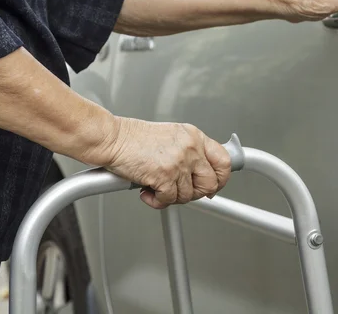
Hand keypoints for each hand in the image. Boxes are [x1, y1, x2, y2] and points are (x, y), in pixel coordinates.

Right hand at [99, 118, 230, 208]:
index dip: (221, 178)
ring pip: (188, 195)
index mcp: (195, 137)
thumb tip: (202, 174)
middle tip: (181, 191)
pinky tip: (148, 192)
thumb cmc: (136, 139)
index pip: (224, 161)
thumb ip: (190, 151)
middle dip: (196, 193)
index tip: (214, 184)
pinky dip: (157, 201)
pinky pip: (169, 200)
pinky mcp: (164, 176)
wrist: (113, 139)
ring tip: (158, 187)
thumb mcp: (172, 136)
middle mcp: (190, 148)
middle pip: (211, 183)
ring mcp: (179, 162)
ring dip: (172, 197)